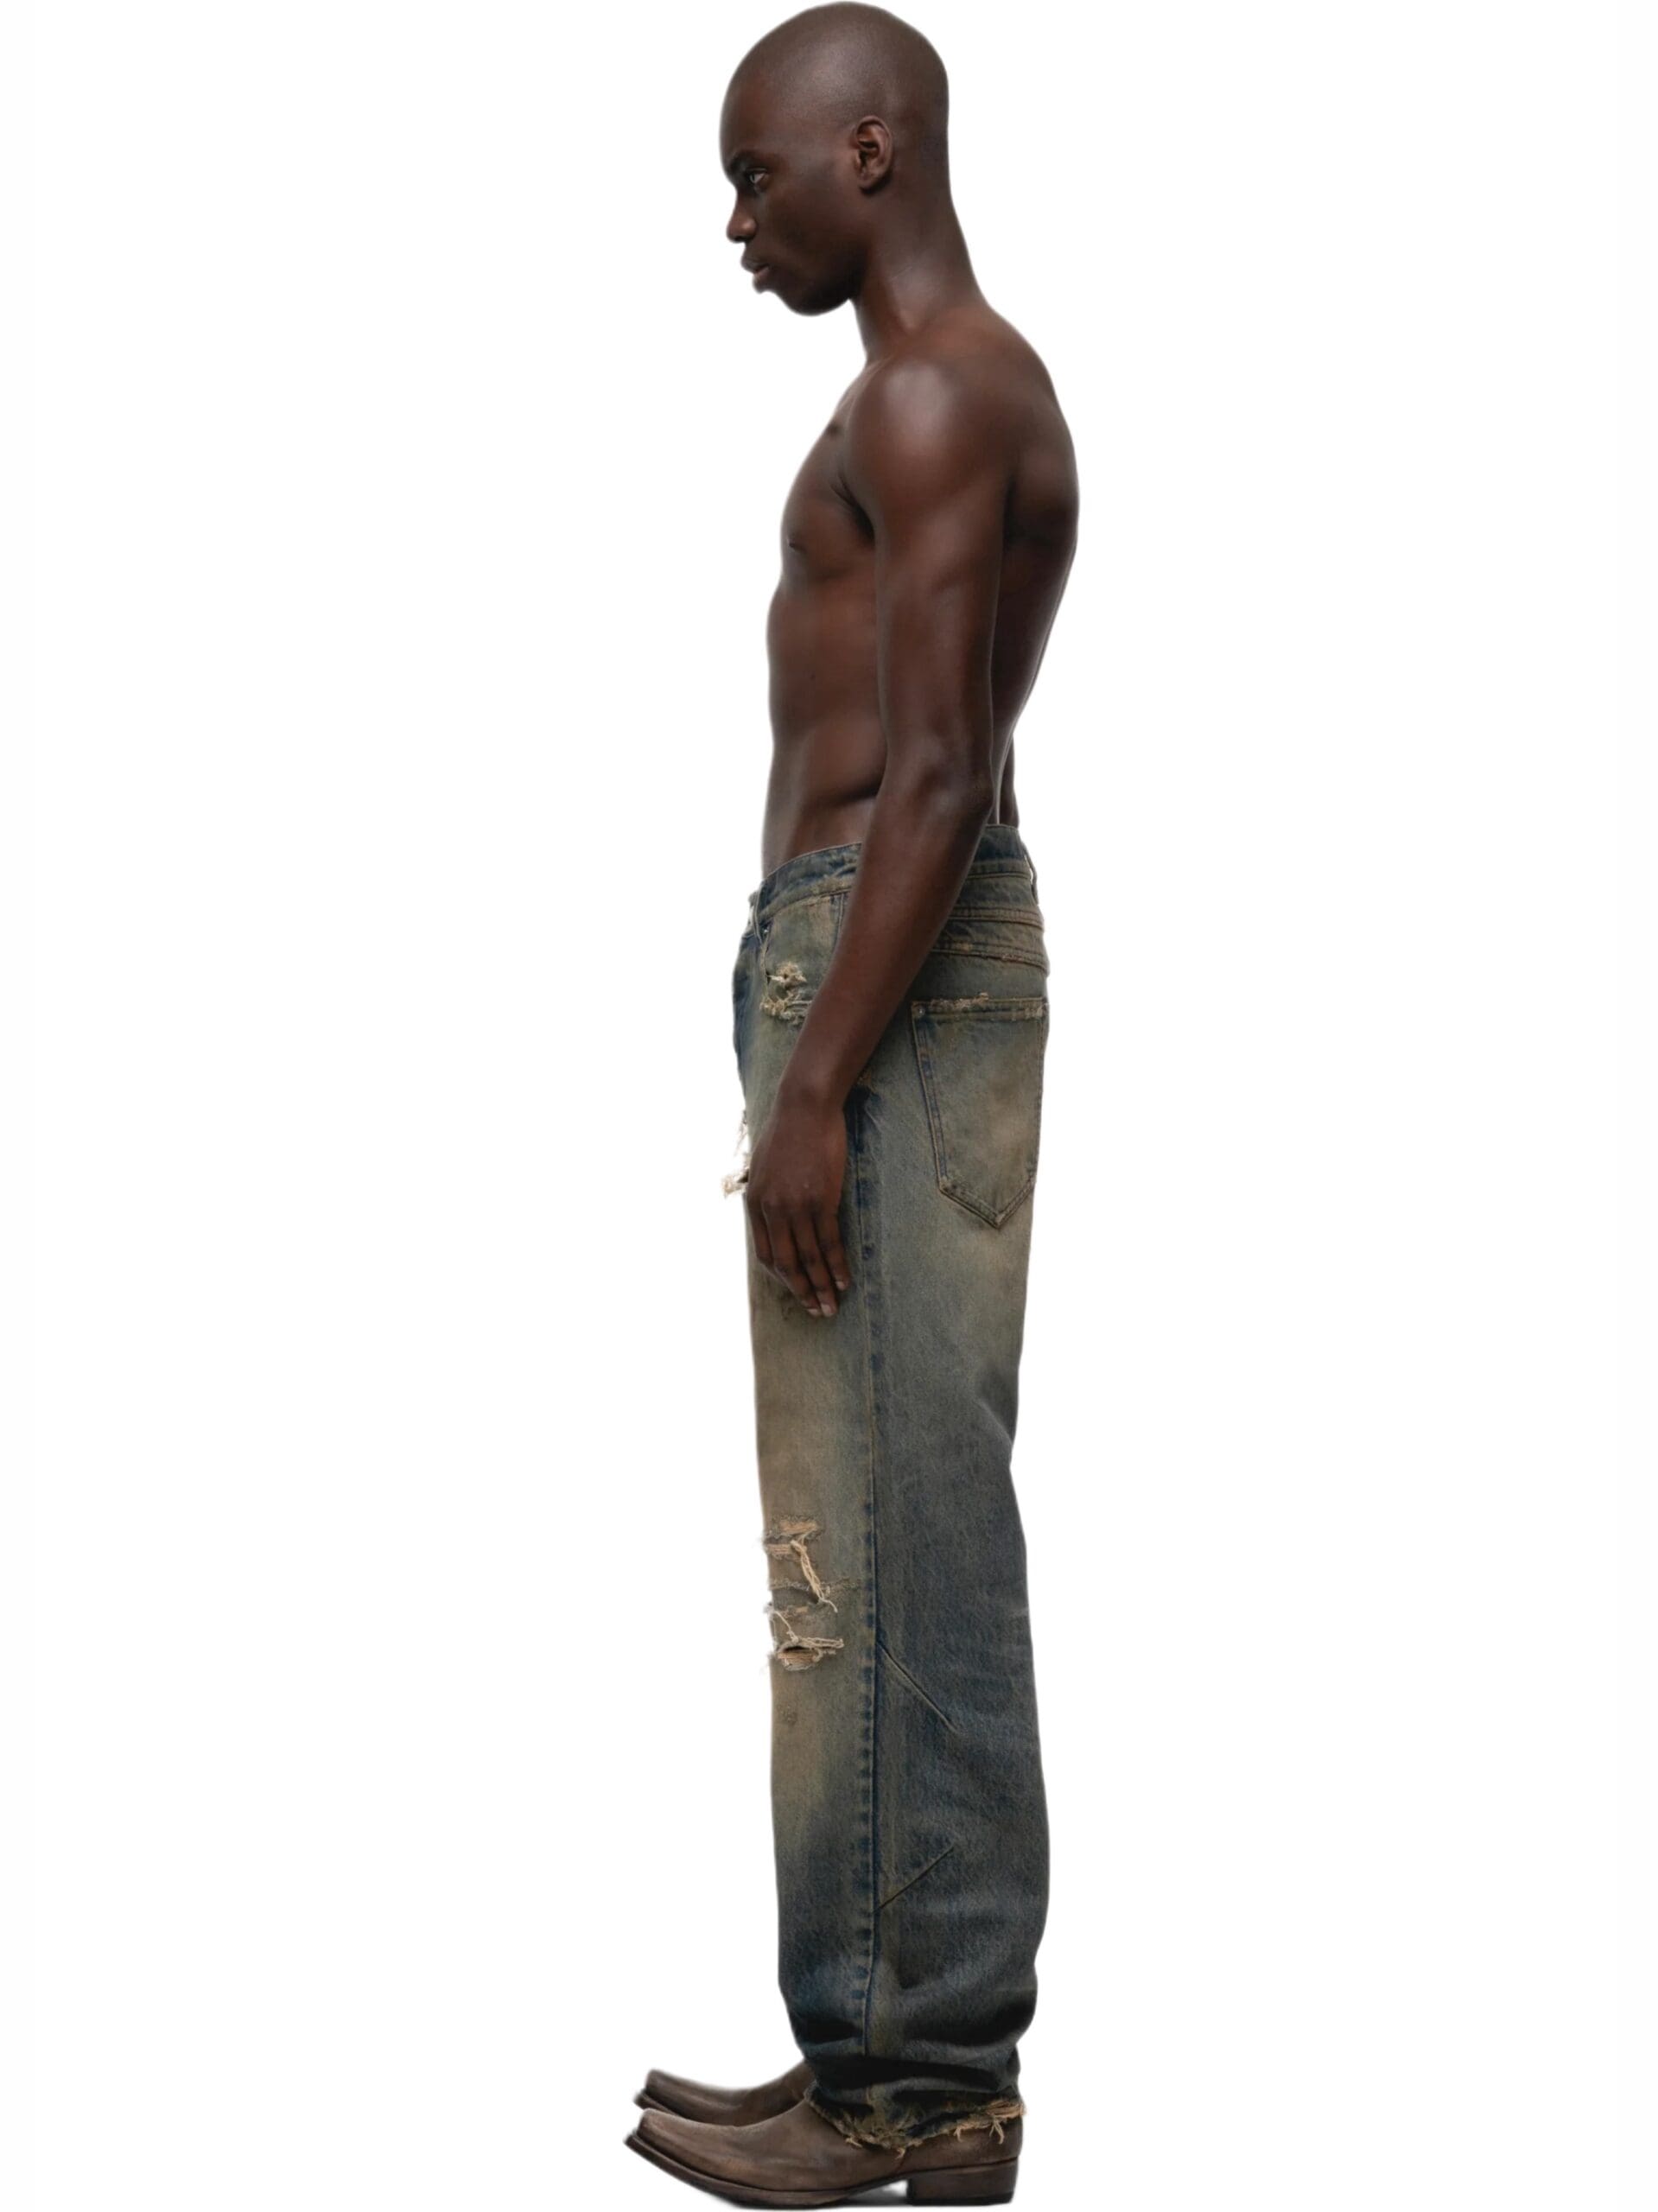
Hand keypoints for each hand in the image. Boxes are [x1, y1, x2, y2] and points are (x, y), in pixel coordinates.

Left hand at [744, 1077, 854, 1317]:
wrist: (804, 1107)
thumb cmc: (788, 1133)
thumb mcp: (765, 1168)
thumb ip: (768, 1196)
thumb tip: (777, 1218)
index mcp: (755, 1205)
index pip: (766, 1255)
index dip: (783, 1278)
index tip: (797, 1290)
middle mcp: (772, 1211)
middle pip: (786, 1264)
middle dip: (801, 1292)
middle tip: (816, 1311)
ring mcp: (796, 1208)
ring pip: (809, 1260)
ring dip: (821, 1288)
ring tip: (832, 1306)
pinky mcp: (821, 1201)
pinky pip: (829, 1244)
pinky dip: (836, 1267)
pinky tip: (844, 1281)